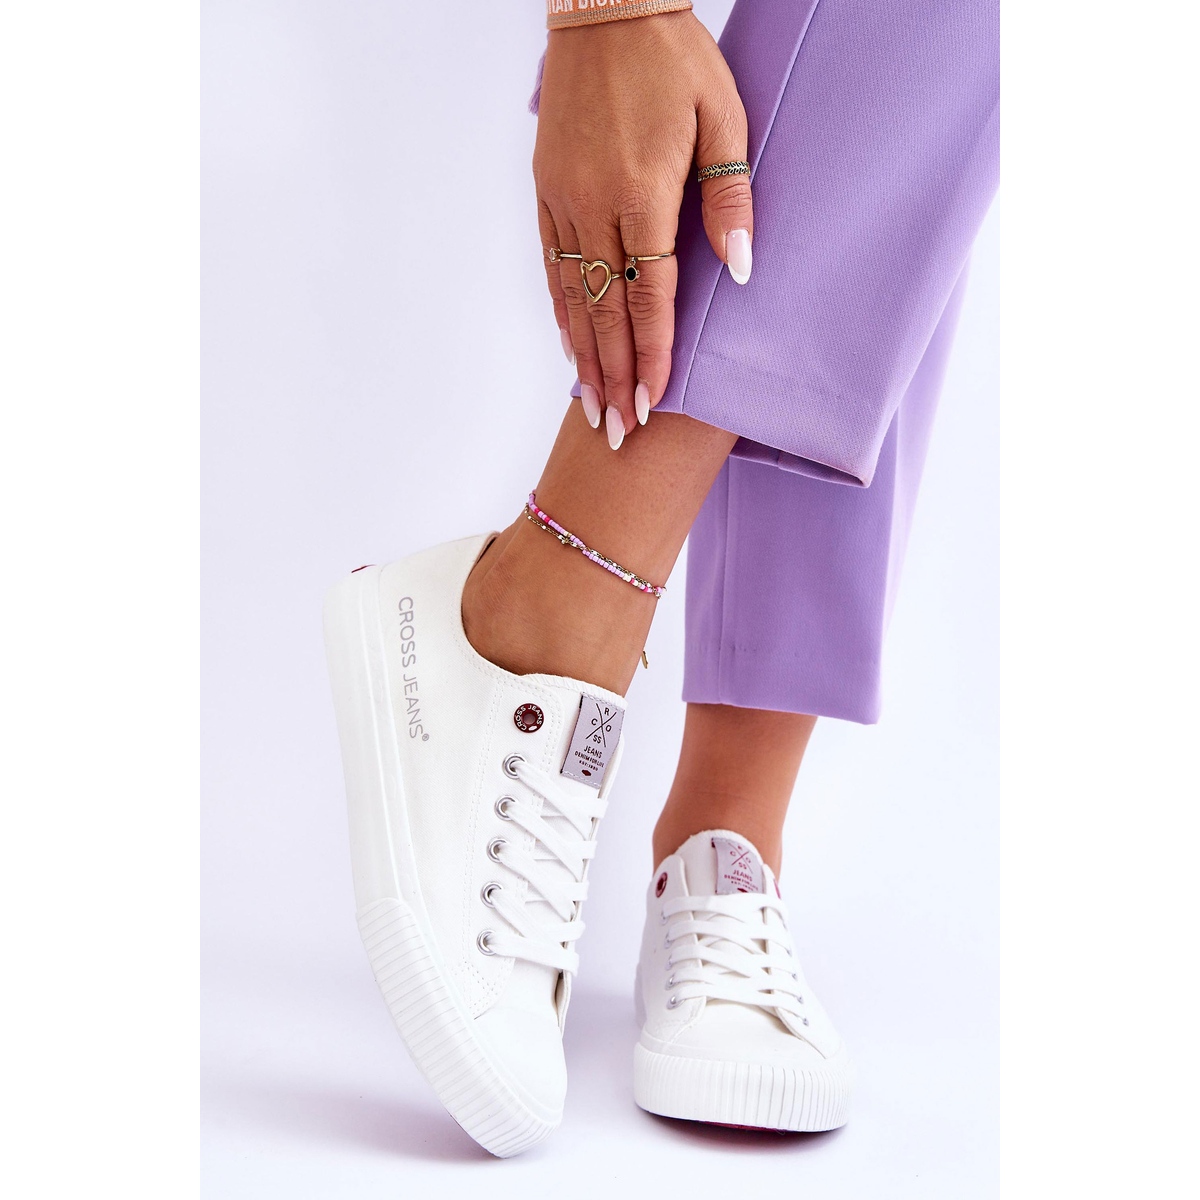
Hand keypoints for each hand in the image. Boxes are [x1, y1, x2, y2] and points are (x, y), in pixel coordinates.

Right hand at [533, 13, 751, 447]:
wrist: (606, 5)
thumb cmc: (676, 59)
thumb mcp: (724, 117)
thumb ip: (730, 199)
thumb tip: (739, 271)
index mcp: (641, 192)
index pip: (648, 295)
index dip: (653, 354)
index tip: (654, 403)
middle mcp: (593, 205)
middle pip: (603, 311)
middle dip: (614, 377)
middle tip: (617, 432)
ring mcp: (562, 200)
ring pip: (571, 296)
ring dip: (582, 357)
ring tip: (590, 406)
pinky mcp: (545, 190)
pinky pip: (551, 265)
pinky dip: (561, 311)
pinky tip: (568, 345)